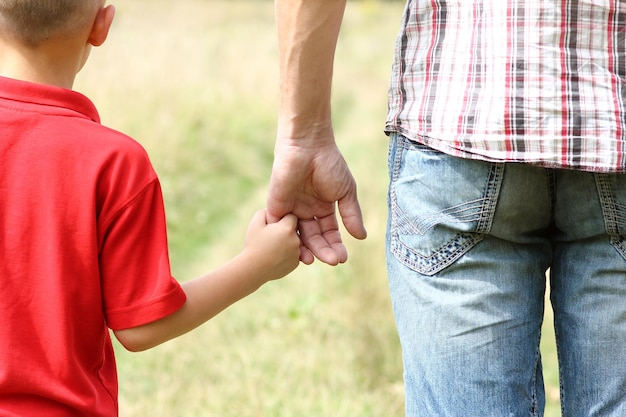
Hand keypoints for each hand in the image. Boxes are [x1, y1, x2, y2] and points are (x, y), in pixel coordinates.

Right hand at [244, 210, 300, 280]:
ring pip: (295, 243)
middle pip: (294, 230)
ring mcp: (296, 253)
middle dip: (285, 232)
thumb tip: (272, 210)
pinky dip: (287, 254)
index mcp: (287, 228)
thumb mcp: (255, 223)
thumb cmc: (253, 244)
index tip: (274, 225)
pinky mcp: (295, 264)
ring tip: (272, 248)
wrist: (253, 269)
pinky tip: (275, 256)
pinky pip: (293, 255)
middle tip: (271, 237)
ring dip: (287, 243)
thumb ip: (264, 212)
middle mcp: (295, 240)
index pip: (291, 217)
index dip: (282, 220)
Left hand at [267, 139, 366, 265]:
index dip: (335, 245)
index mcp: (323, 207)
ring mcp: (291, 209)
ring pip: (297, 236)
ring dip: (305, 249)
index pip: (329, 232)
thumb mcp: (345, 192)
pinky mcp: (276, 206)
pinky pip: (279, 228)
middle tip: (331, 261)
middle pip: (314, 237)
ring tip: (313, 260)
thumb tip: (362, 237)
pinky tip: (295, 249)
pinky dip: (286, 240)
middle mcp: (306, 211)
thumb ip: (351, 215)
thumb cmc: (329, 164)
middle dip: (323, 250)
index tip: (342, 258)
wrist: (308, 146)